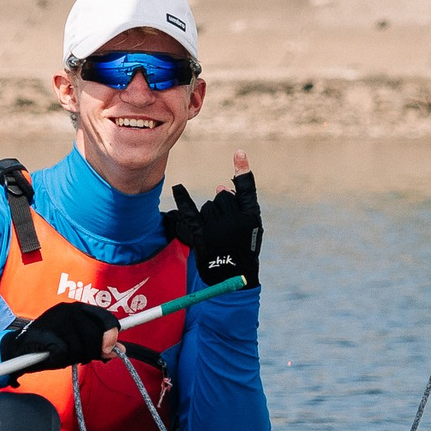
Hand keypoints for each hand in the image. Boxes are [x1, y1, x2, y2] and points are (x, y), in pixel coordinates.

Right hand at [1, 301, 122, 368]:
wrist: (20, 349)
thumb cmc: (52, 346)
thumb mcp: (79, 345)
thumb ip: (99, 345)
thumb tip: (122, 350)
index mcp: (79, 309)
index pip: (106, 319)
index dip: (111, 336)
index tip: (109, 349)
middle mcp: (70, 310)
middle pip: (96, 337)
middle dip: (90, 353)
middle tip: (78, 357)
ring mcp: (58, 319)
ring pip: (81, 348)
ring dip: (73, 358)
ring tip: (61, 355)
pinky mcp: (48, 332)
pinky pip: (65, 354)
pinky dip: (59, 360)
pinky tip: (51, 356)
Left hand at [166, 153, 260, 287]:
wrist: (232, 278)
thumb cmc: (243, 251)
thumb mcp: (251, 230)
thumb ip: (240, 208)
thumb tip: (220, 187)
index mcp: (251, 218)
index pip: (246, 190)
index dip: (243, 170)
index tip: (239, 153)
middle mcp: (235, 221)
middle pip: (222, 197)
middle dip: (223, 207)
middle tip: (227, 229)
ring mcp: (217, 228)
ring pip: (208, 206)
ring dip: (211, 215)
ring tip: (218, 235)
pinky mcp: (201, 235)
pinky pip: (190, 212)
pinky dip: (184, 199)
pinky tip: (178, 187)